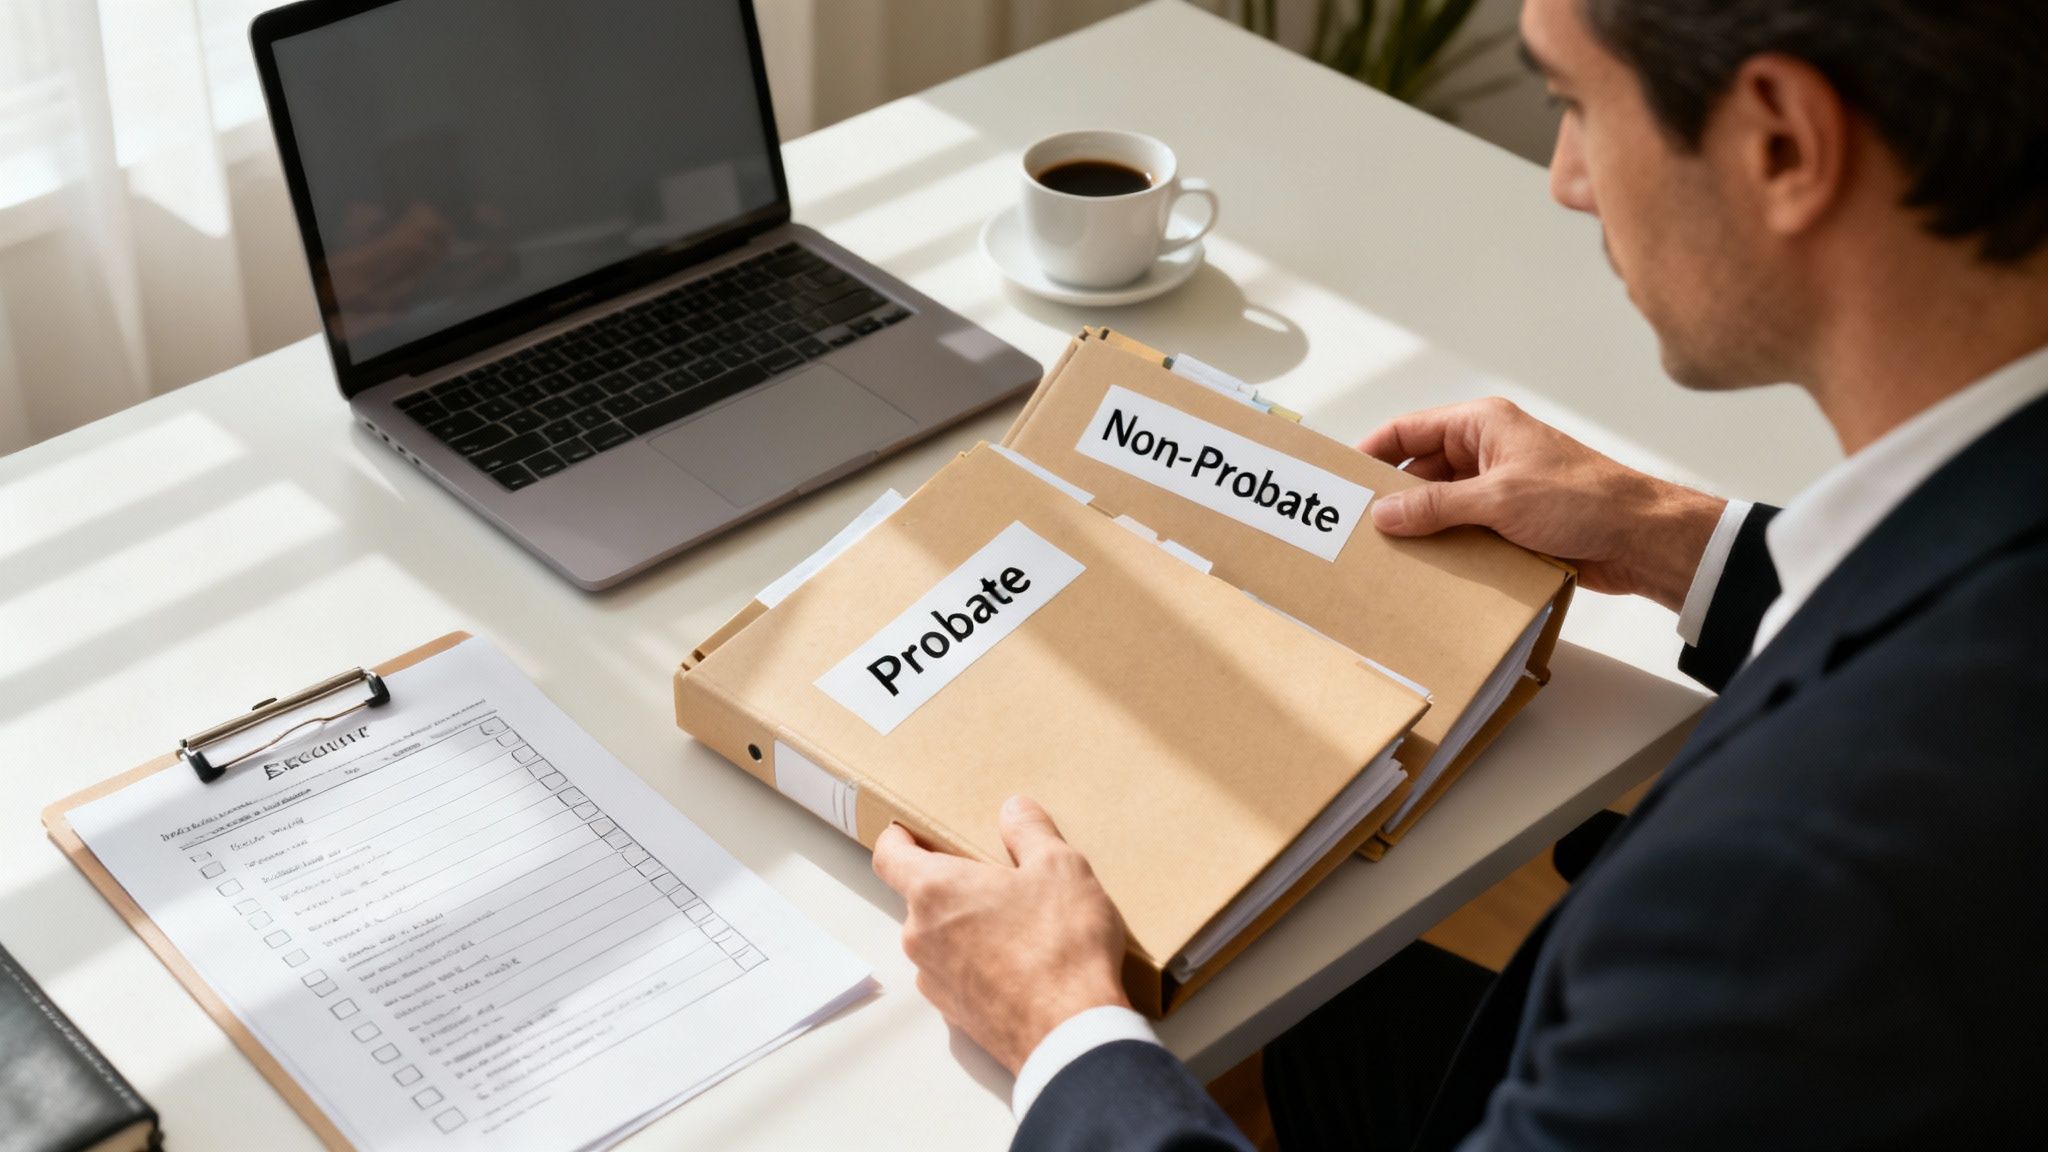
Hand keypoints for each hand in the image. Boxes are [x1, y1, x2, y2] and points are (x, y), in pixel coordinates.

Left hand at [871, 796, 1129, 1074]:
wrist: (1071, 1035)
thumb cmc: (1061, 946)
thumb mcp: (1060, 868)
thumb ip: (1031, 831)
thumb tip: (1015, 809)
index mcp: (936, 889)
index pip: (889, 856)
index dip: (898, 840)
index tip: (911, 833)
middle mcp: (921, 935)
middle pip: (920, 898)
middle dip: (952, 886)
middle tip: (996, 881)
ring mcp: (934, 980)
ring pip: (938, 939)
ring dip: (965, 928)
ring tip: (1017, 926)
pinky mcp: (955, 1015)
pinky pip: (957, 975)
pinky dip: (978, 965)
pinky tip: (1021, 965)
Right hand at [1358, 398, 1726, 610]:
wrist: (1642, 539)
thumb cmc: (1585, 499)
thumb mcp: (1499, 499)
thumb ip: (1436, 506)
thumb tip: (1384, 513)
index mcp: (1482, 425)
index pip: (1409, 430)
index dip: (1372, 452)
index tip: (1343, 480)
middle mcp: (1487, 451)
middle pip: (1420, 470)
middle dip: (1392, 498)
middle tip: (1357, 527)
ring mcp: (1499, 488)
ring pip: (1441, 505)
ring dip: (1420, 528)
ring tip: (1385, 553)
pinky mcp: (1511, 523)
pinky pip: (1464, 531)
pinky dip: (1446, 547)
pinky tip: (1426, 570)